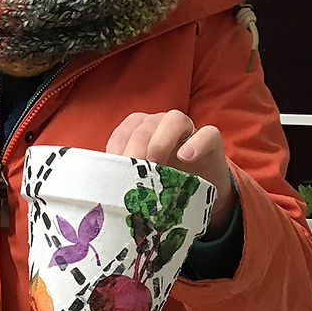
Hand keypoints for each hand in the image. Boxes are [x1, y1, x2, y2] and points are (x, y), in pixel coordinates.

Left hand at [105, 110, 235, 237]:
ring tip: (155, 164)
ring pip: (174, 119)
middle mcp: (162, 123)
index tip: (112, 173)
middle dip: (136, 149)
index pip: (123, 131)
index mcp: (141, 128)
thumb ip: (124, 178)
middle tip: (132, 173)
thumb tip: (100, 191)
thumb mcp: (142, 180)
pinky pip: (208, 133)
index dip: (116, 150)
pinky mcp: (211, 140)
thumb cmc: (165, 181)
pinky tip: (186, 158)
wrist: (203, 189)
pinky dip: (196, 143)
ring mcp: (188, 129)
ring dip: (161, 141)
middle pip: (145, 125)